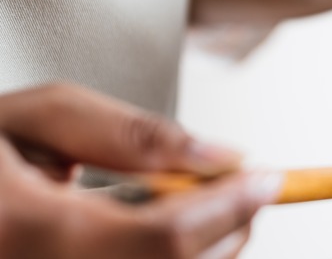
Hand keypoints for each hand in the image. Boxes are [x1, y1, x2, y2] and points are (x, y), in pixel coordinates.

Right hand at [0, 84, 279, 258]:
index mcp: (29, 234)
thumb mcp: (37, 118)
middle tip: (243, 187)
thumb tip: (220, 155)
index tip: (269, 178)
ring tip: (200, 202)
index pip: (164, 239)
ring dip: (207, 247)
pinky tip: (163, 228)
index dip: (229, 208)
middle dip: (228, 229)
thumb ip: (131, 134)